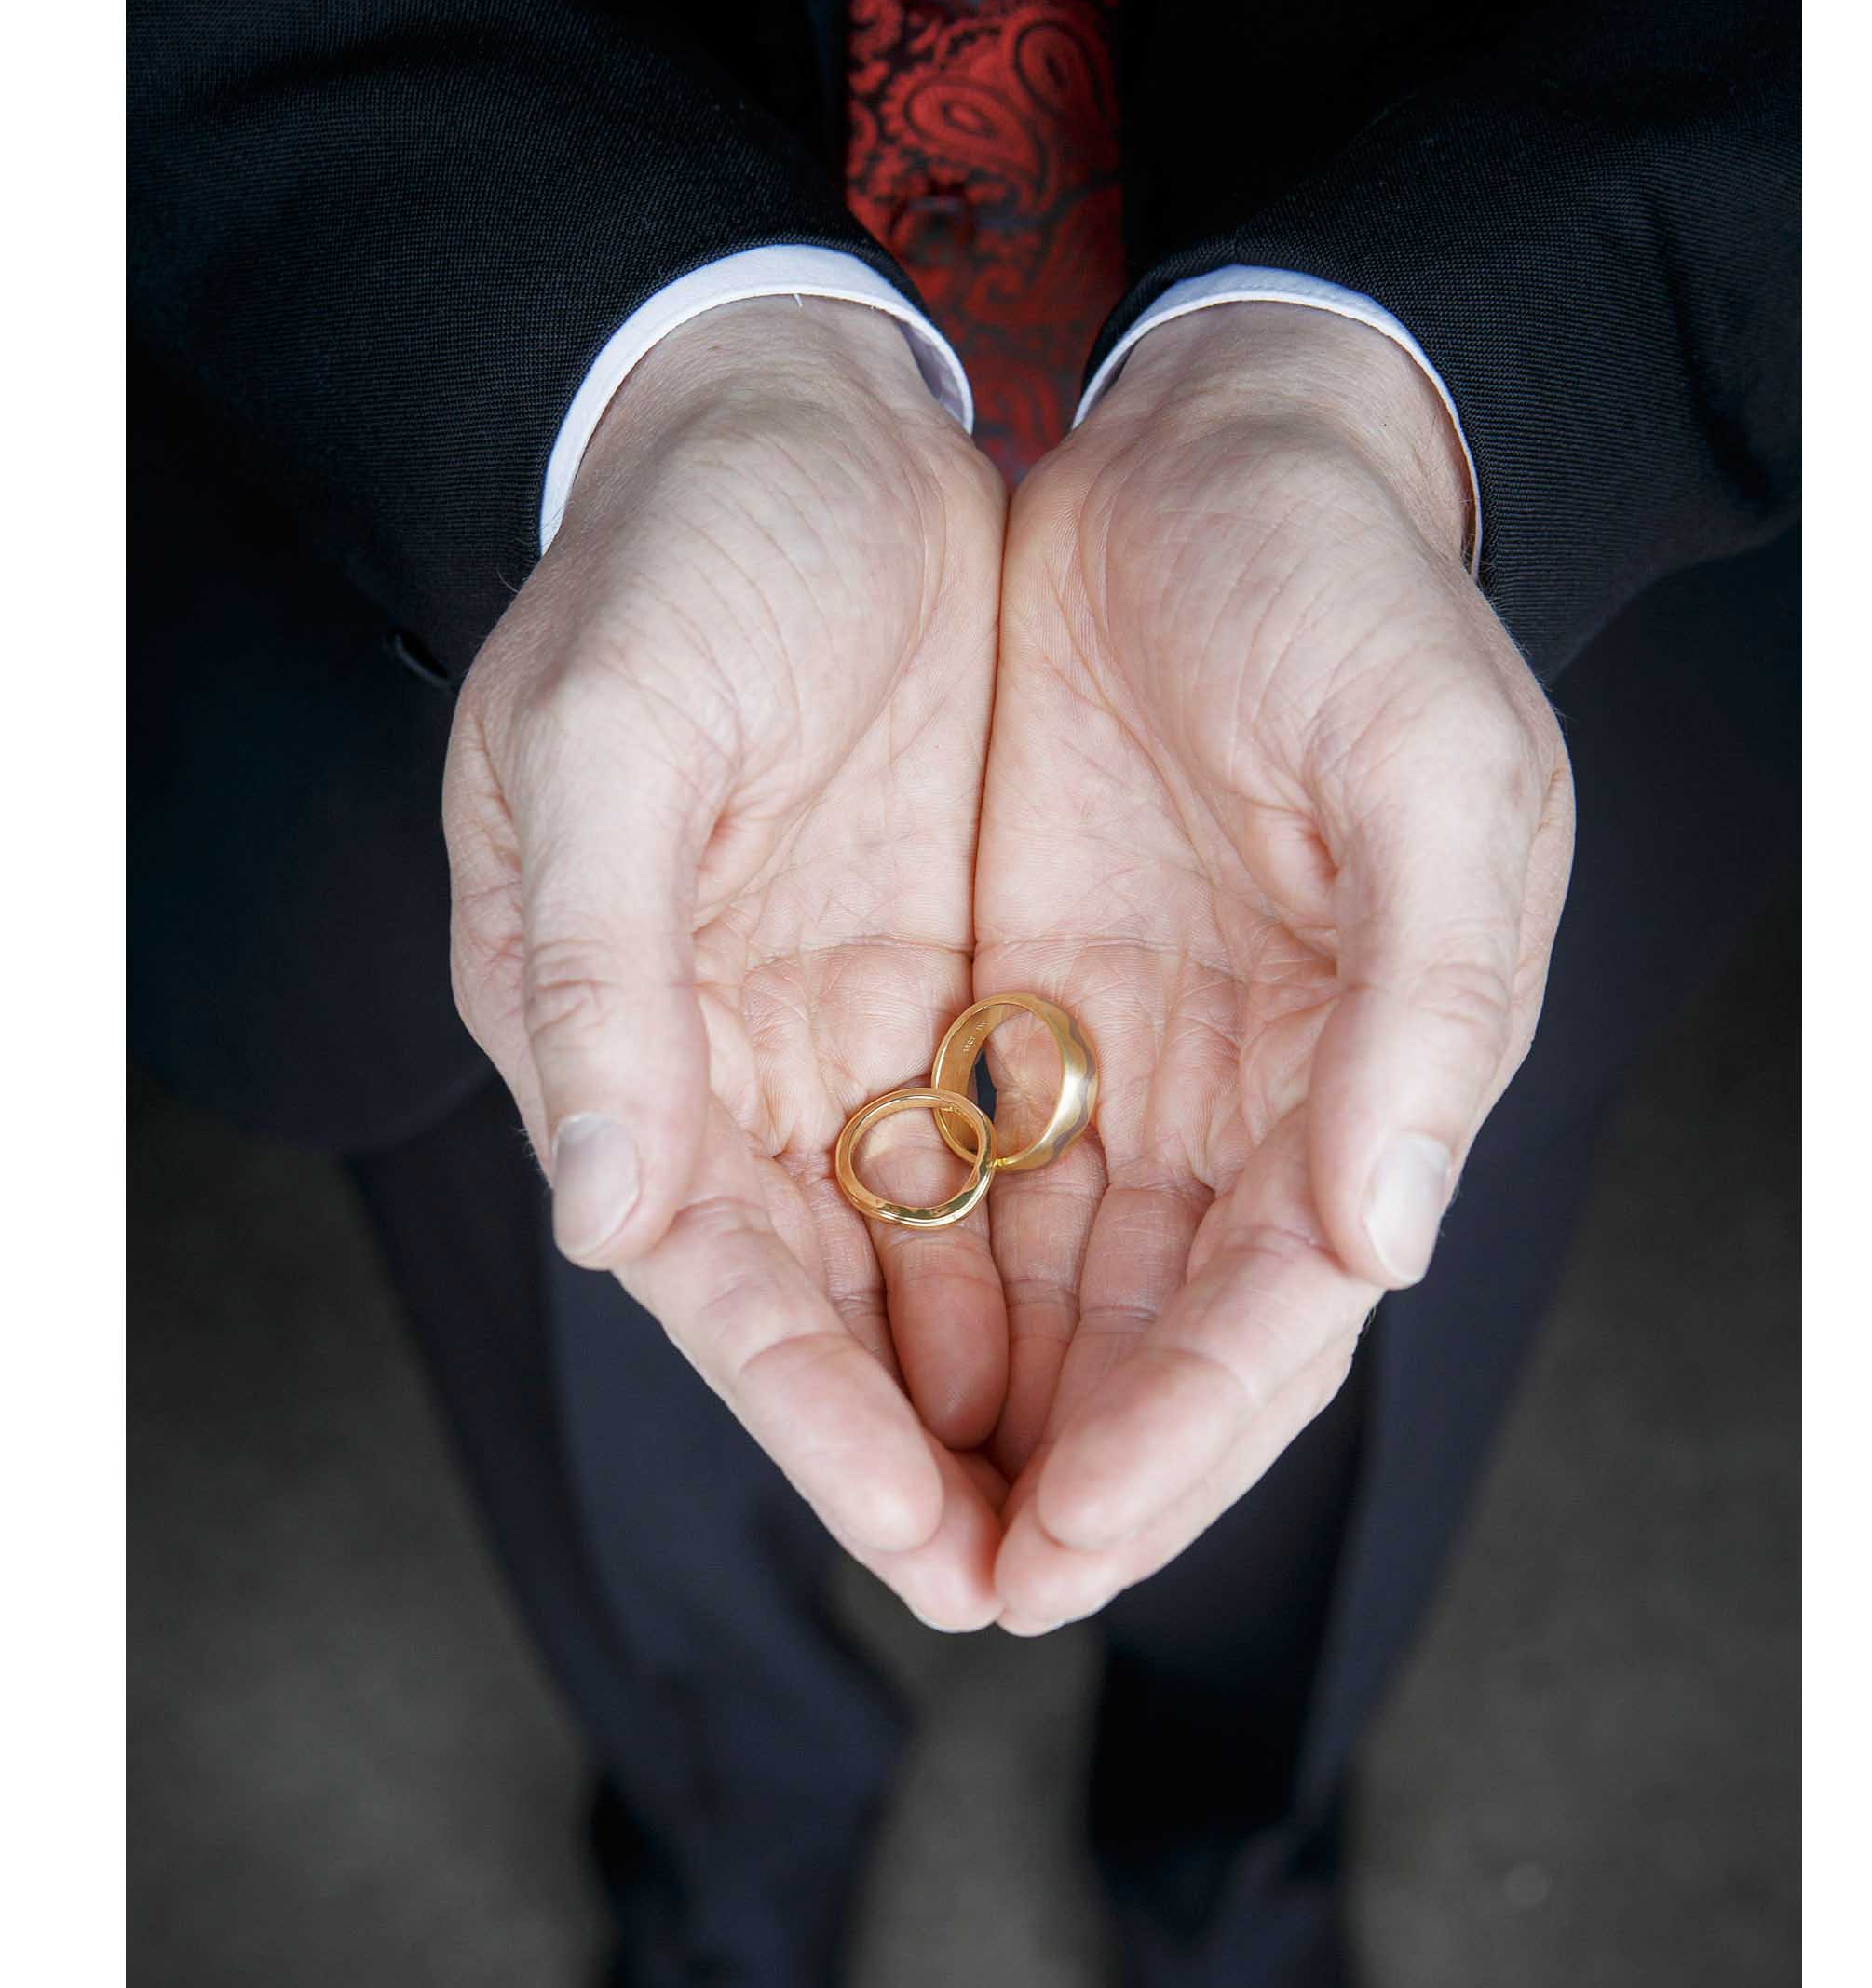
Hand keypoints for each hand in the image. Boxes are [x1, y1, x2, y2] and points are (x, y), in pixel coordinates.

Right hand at [444, 301, 1008, 1627]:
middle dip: (943, 1451)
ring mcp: (843, 1025)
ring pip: (939, 1257)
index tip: (934, 1549)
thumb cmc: (676, 553)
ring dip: (1022, 1387)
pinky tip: (1151, 1340)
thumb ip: (603, 976)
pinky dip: (1071, 1253)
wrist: (797, 404)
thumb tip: (607, 1218)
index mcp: (616, 1034)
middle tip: (1051, 1583)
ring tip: (1119, 1513)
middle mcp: (726, 1065)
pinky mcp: (943, 972)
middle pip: (844, 1311)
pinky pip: (1016, 1152)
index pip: (725, 1286)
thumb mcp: (609, 735)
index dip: (823, 1429)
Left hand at [972, 306, 1574, 1628]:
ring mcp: (1133, 1062)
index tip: (1070, 1544)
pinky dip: (913, 1283)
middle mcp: (1254, 1103)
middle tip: (965, 1588)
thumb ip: (1430, 1004)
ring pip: (1056, 1295)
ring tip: (889, 1522)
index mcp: (1373, 1072)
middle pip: (1162, 1343)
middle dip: (1077, 1478)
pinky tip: (847, 1365)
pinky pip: (962, 1181)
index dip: (1183, 1440)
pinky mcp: (1019, 1004)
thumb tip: (1385, 1244)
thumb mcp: (1437, 765)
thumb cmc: (1353, 594)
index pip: (1280, 1311)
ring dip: (979, 1417)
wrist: (1217, 446)